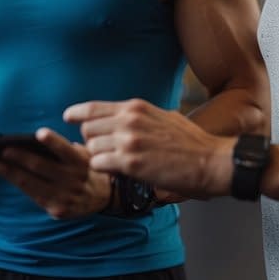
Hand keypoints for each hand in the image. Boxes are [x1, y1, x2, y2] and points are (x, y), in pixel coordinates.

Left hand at [0, 128, 109, 218]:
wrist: (103, 197)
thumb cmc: (84, 168)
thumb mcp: (84, 155)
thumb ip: (65, 150)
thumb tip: (32, 142)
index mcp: (81, 163)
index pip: (66, 150)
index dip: (52, 141)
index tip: (39, 133)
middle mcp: (74, 181)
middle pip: (41, 167)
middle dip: (20, 157)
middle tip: (2, 149)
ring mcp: (65, 197)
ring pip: (32, 184)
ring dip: (10, 173)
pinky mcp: (57, 210)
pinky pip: (32, 195)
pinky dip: (17, 184)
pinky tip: (5, 175)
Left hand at [63, 99, 232, 198]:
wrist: (210, 161)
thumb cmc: (191, 142)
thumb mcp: (163, 116)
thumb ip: (139, 116)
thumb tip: (124, 115)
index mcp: (135, 107)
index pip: (93, 107)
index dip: (77, 113)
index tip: (68, 117)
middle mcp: (128, 121)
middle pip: (87, 129)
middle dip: (91, 142)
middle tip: (104, 151)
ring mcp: (129, 141)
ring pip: (91, 149)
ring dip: (99, 158)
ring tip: (114, 164)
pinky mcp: (131, 163)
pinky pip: (99, 165)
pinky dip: (104, 171)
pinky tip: (118, 172)